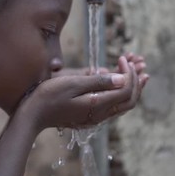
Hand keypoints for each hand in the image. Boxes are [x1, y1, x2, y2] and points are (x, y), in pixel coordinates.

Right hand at [18, 56, 147, 131]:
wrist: (34, 114)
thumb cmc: (50, 95)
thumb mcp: (72, 83)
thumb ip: (98, 81)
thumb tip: (121, 78)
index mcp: (97, 105)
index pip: (125, 90)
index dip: (129, 73)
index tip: (122, 58)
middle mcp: (100, 115)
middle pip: (129, 100)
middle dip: (137, 81)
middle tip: (139, 64)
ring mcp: (96, 118)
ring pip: (123, 105)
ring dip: (133, 88)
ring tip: (140, 73)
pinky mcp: (90, 117)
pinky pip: (113, 107)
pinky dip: (122, 94)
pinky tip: (121, 85)